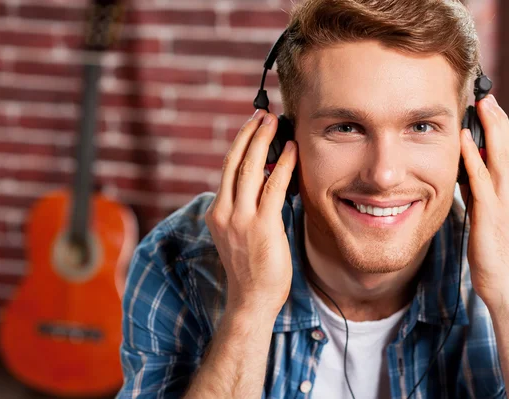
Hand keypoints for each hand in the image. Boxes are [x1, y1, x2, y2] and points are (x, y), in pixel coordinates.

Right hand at [205, 110, 297, 315]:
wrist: (251, 298)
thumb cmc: (250, 266)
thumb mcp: (237, 232)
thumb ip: (243, 206)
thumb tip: (261, 178)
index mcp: (216, 211)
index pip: (227, 169)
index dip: (240, 143)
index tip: (252, 126)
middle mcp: (224, 211)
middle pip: (235, 161)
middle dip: (250, 133)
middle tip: (264, 114)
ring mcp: (241, 219)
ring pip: (250, 168)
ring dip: (264, 141)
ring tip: (276, 122)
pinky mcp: (262, 226)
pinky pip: (273, 187)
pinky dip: (283, 165)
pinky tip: (292, 151)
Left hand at [459, 95, 508, 309]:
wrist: (507, 285)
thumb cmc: (498, 255)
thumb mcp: (497, 220)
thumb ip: (487, 196)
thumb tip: (471, 174)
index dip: (500, 133)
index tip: (490, 112)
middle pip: (508, 150)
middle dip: (497, 122)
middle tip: (486, 98)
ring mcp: (508, 204)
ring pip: (499, 158)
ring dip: (489, 130)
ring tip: (480, 107)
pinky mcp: (491, 214)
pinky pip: (480, 180)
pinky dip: (472, 158)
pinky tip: (464, 140)